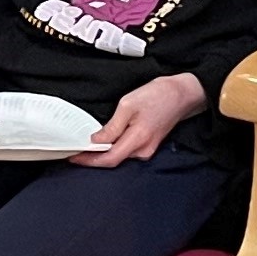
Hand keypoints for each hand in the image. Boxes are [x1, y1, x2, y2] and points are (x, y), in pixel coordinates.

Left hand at [78, 72, 206, 164]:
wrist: (182, 94)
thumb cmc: (158, 95)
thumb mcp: (128, 105)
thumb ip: (112, 127)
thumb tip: (96, 141)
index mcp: (138, 140)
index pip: (109, 159)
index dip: (89, 161)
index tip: (74, 157)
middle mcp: (143, 150)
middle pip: (113, 160)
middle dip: (93, 158)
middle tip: (75, 152)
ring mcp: (148, 148)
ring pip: (120, 156)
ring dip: (103, 153)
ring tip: (86, 146)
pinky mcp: (149, 144)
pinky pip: (127, 150)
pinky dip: (114, 148)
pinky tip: (105, 141)